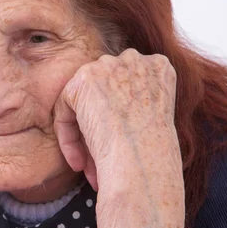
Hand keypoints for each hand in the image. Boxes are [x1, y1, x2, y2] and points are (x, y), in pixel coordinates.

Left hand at [53, 48, 178, 191]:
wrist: (142, 154)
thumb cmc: (154, 153)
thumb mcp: (155, 120)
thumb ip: (134, 107)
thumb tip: (113, 118)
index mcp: (159, 68)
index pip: (129, 88)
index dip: (122, 120)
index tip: (122, 146)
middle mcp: (136, 60)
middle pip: (107, 93)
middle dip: (101, 128)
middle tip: (100, 162)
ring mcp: (110, 65)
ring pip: (86, 100)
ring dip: (85, 135)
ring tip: (88, 167)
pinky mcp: (84, 78)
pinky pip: (67, 105)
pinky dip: (68, 134)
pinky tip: (78, 161)